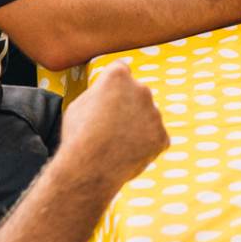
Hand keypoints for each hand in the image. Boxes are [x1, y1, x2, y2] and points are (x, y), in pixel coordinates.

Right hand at [60, 62, 169, 190]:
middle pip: (137, 93)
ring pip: (147, 116)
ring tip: (115, 144)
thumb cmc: (78, 136)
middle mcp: (142, 89)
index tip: (105, 100)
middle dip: (127, 105)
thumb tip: (108, 90)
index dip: (110, 86)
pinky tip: (127, 154)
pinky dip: (145, 145)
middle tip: (109, 127)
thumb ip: (100, 92)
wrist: (87, 170)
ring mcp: (154, 113)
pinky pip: (155, 137)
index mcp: (118, 76)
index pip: (120, 71)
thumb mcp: (79, 104)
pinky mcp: (162, 136)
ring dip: (136, 126)